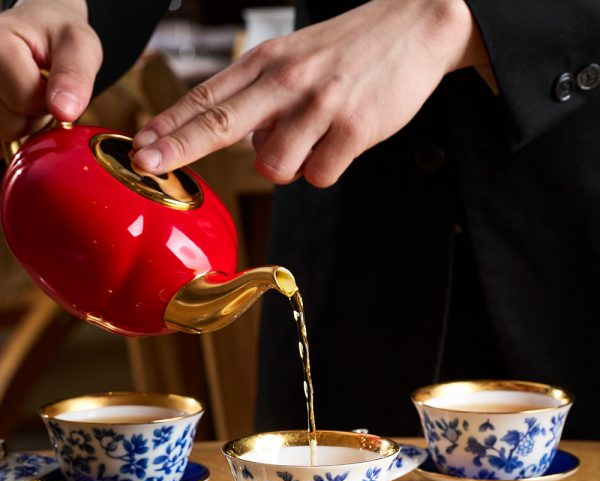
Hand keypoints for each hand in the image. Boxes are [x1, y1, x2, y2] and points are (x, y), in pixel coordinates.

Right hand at [0, 0, 101, 139]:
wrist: (42, 27)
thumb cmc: (58, 32)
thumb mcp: (80, 46)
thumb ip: (74, 77)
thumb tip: (64, 111)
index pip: (24, 101)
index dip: (49, 99)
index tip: (53, 78)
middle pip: (11, 121)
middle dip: (36, 111)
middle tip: (44, 84)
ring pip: (8, 128)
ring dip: (27, 117)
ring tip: (33, 89)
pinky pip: (6, 128)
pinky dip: (19, 119)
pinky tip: (22, 96)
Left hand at [132, 0, 487, 187]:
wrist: (416, 25)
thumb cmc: (349, 51)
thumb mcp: (296, 59)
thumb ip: (265, 101)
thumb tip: (253, 145)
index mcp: (267, 63)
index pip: (206, 97)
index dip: (170, 125)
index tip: (139, 146)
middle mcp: (286, 81)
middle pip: (220, 122)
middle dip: (179, 146)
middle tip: (146, 163)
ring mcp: (319, 104)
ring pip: (275, 165)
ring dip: (289, 165)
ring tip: (314, 141)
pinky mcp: (353, 129)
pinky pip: (320, 176)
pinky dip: (325, 168)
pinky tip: (341, 143)